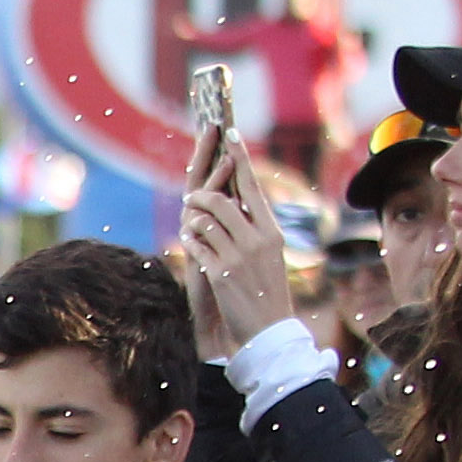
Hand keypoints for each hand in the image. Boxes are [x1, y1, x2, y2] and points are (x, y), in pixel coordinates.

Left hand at [174, 145, 300, 355]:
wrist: (267, 330)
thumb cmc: (265, 290)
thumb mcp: (266, 254)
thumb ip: (252, 227)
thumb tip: (234, 198)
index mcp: (272, 230)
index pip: (253, 185)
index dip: (239, 157)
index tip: (229, 131)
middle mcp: (258, 239)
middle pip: (221, 200)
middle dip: (201, 196)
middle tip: (192, 197)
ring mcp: (239, 256)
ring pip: (204, 221)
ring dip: (191, 220)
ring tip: (192, 226)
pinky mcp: (220, 273)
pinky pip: (195, 244)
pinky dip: (189, 240)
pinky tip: (191, 244)